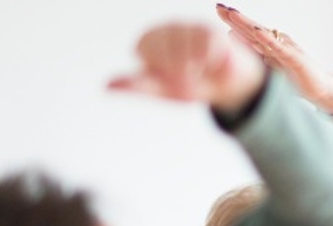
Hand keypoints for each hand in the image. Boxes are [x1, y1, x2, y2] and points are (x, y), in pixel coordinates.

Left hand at [108, 22, 264, 112]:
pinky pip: (206, 48)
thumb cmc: (190, 85)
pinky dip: (209, 64)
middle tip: (187, 79)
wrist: (226, 87)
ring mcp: (188, 28)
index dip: (161, 68)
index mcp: (149, 42)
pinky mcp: (209, 31)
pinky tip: (211, 65)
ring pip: (186, 48)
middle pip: (167, 49)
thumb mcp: (162, 90)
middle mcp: (166, 30)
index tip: (169, 77)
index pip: (147, 49)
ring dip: (195, 68)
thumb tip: (106, 86)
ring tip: (200, 72)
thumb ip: (136, 86)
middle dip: (178, 71)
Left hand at [214, 5, 332, 114]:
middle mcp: (278, 43)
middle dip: (236, 18)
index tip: (217, 10)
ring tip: (233, 14)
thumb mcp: (271, 66)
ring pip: (263, 35)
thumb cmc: (297, 77)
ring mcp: (287, 50)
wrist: (321, 89)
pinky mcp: (296, 59)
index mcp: (270, 46)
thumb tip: (232, 38)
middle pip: (253, 29)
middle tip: (219, 7)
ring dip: (248, 24)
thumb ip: (254, 53)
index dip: (232, 21)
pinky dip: (268, 40)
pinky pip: (280, 48)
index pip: (248, 32)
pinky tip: (258, 33)